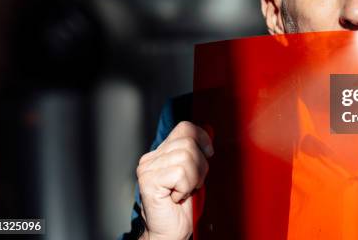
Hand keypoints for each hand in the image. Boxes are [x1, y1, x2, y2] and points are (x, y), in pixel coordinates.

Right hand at [137, 121, 213, 239]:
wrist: (170, 232)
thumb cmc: (183, 207)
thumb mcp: (195, 173)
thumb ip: (197, 152)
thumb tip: (209, 130)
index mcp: (161, 152)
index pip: (184, 128)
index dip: (202, 137)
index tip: (208, 153)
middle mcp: (151, 158)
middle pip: (188, 141)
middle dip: (200, 164)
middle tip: (194, 183)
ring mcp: (147, 168)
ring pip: (186, 156)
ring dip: (194, 178)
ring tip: (185, 190)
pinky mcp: (148, 180)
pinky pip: (180, 172)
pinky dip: (186, 187)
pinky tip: (177, 197)